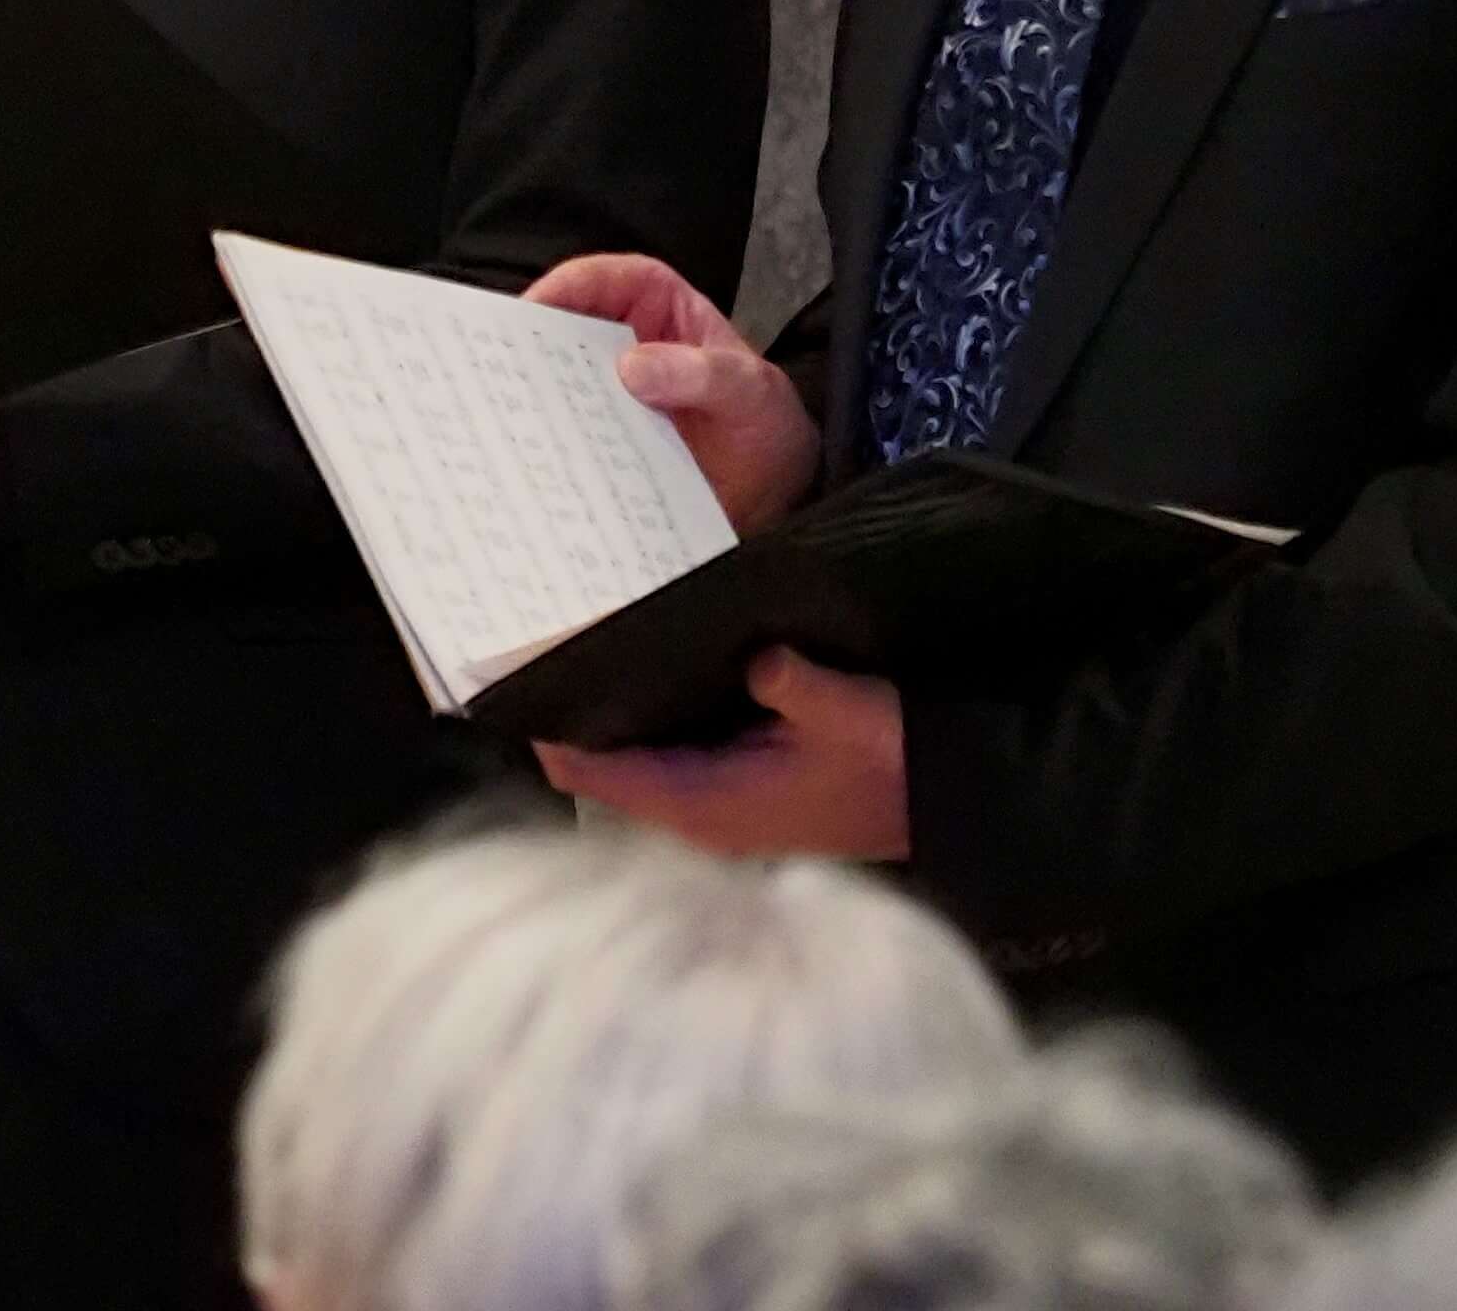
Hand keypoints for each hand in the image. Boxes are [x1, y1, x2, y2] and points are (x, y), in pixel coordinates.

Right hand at [526, 251, 819, 531]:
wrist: (777, 496)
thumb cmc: (769, 425)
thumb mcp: (751, 391)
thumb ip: (704, 374)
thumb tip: (633, 368)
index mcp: (661, 307)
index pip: (608, 280)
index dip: (569, 285)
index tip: (536, 307)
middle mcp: (627, 344)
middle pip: (568, 327)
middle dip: (533, 341)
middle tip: (502, 363)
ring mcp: (611, 394)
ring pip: (560, 380)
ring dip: (533, 393)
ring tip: (509, 412)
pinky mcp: (603, 438)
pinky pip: (568, 432)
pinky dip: (549, 439)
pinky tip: (533, 453)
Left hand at [537, 646, 910, 858]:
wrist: (939, 800)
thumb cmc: (889, 762)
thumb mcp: (846, 713)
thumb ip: (793, 685)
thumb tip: (754, 657)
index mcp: (706, 806)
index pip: (595, 775)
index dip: (551, 727)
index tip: (517, 670)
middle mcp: (696, 818)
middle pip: (600, 769)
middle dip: (570, 712)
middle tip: (538, 637)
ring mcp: (712, 812)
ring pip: (628, 764)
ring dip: (605, 716)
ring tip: (573, 640)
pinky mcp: (732, 797)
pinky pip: (661, 758)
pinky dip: (641, 723)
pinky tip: (638, 666)